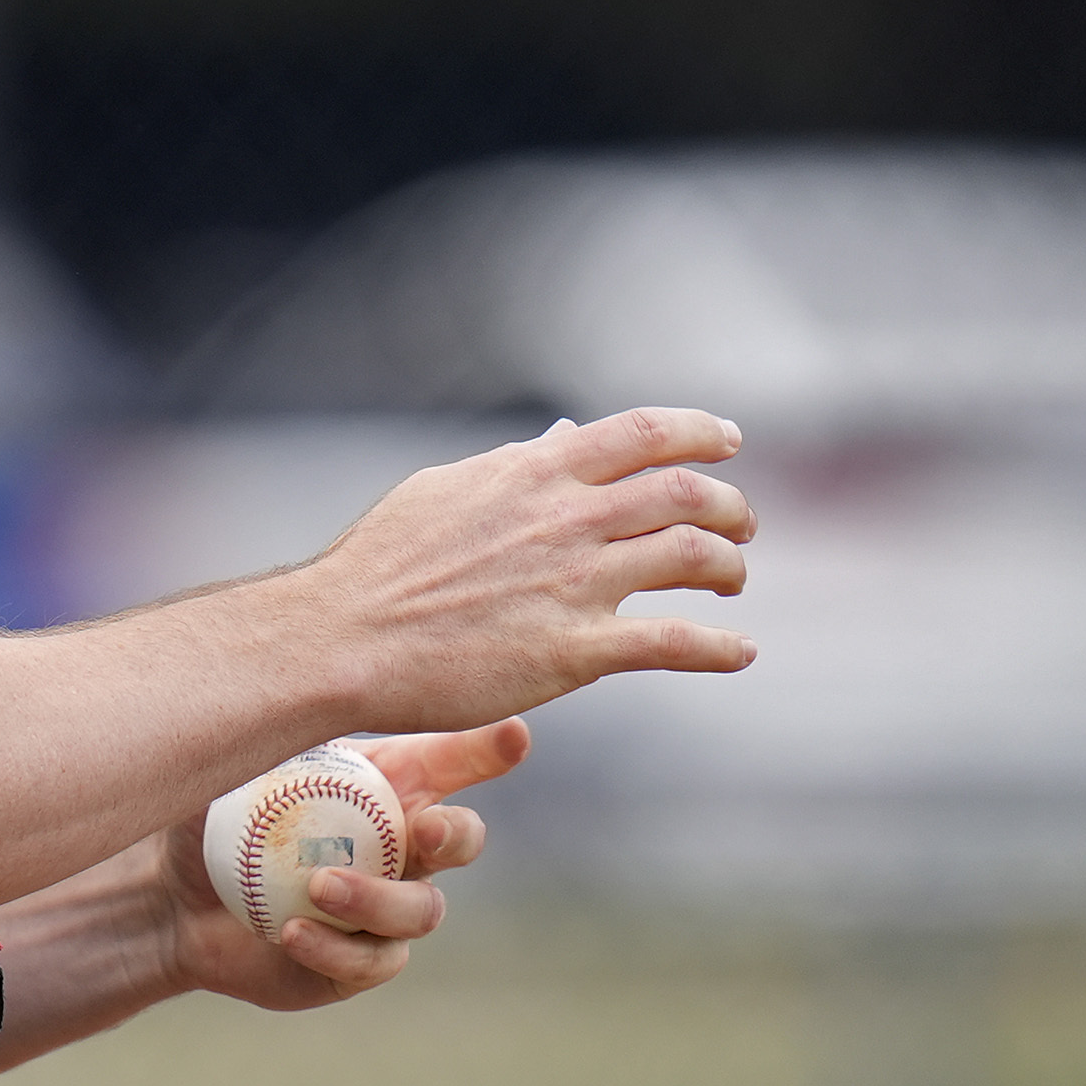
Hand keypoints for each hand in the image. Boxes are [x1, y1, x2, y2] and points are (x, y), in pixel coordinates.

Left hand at [158, 720, 531, 1011]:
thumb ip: (270, 728)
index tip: (513, 736)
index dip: (489, 749)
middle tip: (424, 829)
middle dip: (457, 834)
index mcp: (388, 784)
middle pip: (462, 840)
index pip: (452, 760)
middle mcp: (402, 846)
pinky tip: (292, 931)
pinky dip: (333, 946)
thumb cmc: (214, 817)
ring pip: (420, 910)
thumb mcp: (235, 764)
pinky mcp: (360, 963)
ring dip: (377, 898)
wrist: (173, 901)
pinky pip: (369, 960)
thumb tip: (281, 677)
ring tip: (321, 887)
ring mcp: (387, 909)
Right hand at [300, 408, 754, 733]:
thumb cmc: (380, 566)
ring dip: (728, 567)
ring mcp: (574, 584)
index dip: (699, 433)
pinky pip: (671, 642)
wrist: (344, 638)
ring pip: (692, 557)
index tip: (728, 442)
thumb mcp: (445, 491)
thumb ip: (511, 468)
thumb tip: (556, 443)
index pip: (643, 434)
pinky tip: (740, 652)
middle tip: (741, 525)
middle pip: (685, 493)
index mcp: (535, 474)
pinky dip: (719, 646)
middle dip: (729, 506)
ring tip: (732, 581)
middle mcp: (566, 519)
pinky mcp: (573, 651)